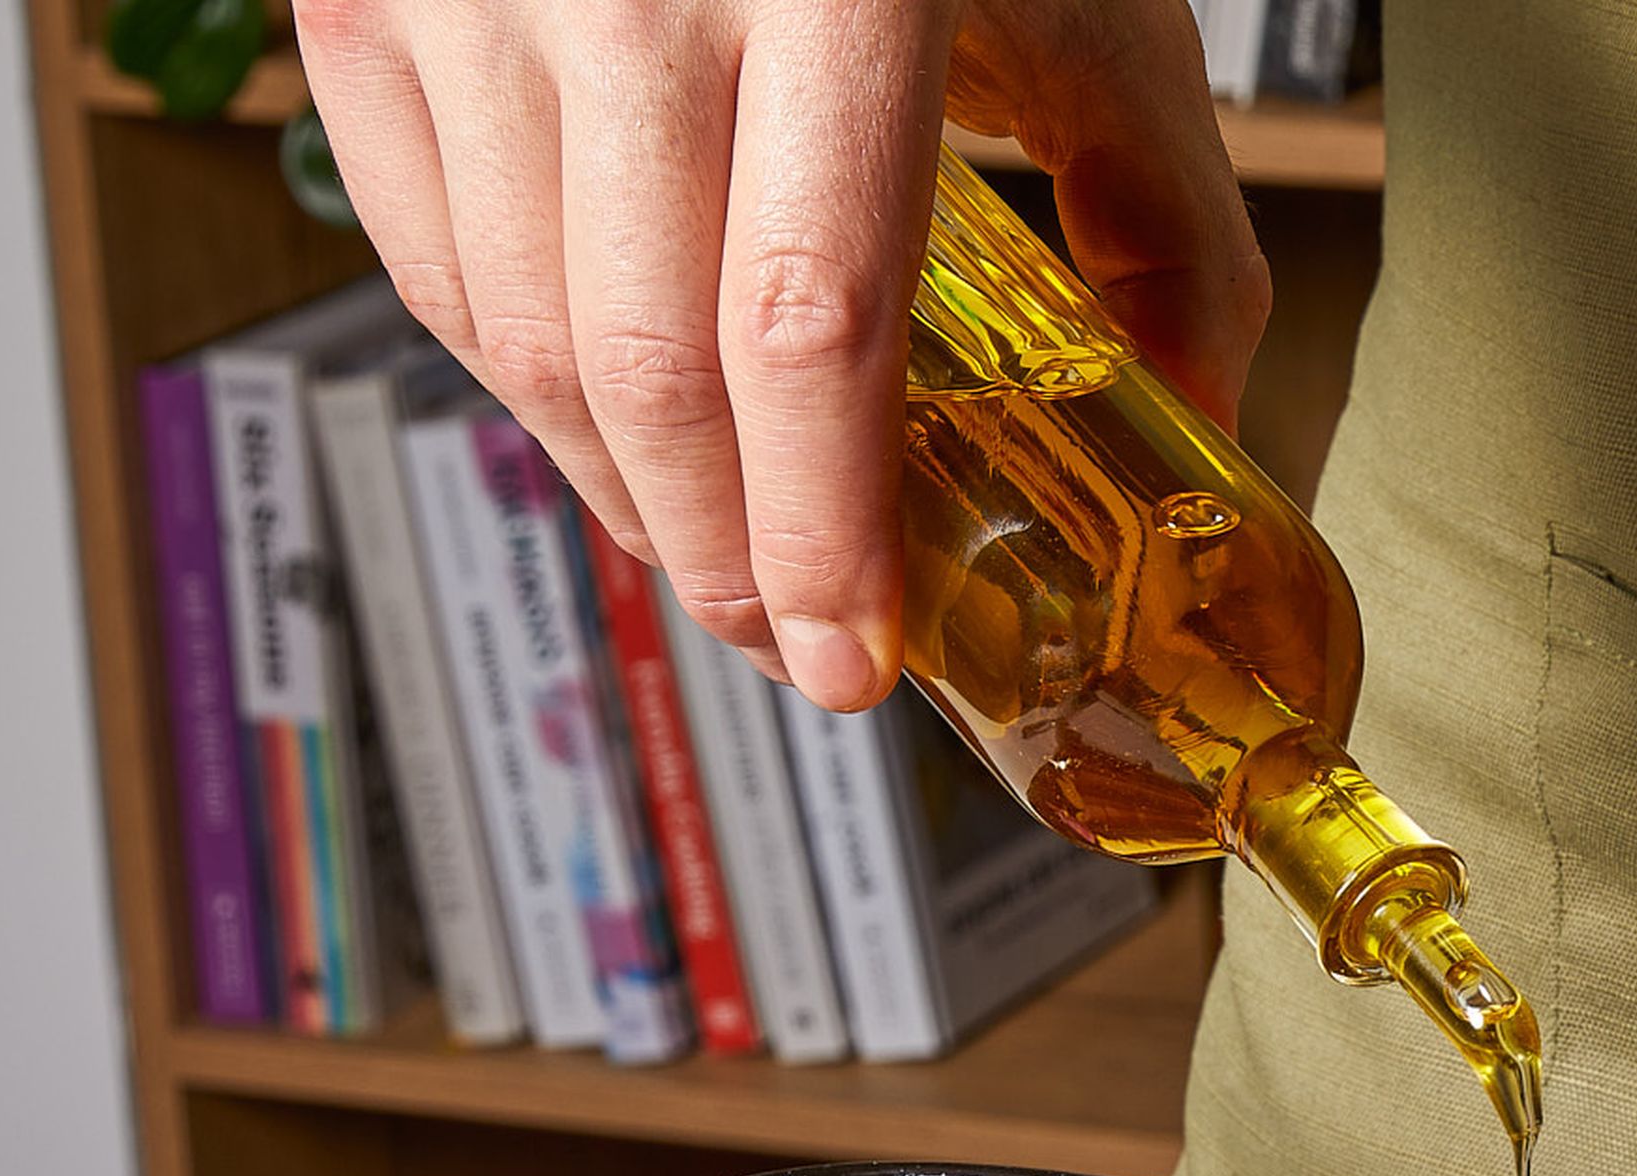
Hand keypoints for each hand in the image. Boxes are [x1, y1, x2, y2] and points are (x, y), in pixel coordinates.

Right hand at [292, 0, 1265, 708]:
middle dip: (725, 551)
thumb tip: (1205, 429)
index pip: (801, 329)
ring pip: (518, 341)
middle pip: (645, 366)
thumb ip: (1167, 218)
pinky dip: (528, 387)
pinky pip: (431, 265)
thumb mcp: (1085, 2)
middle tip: (798, 637)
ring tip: (720, 551)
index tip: (857, 650)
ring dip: (626, 495)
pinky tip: (620, 432)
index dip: (823, 527)